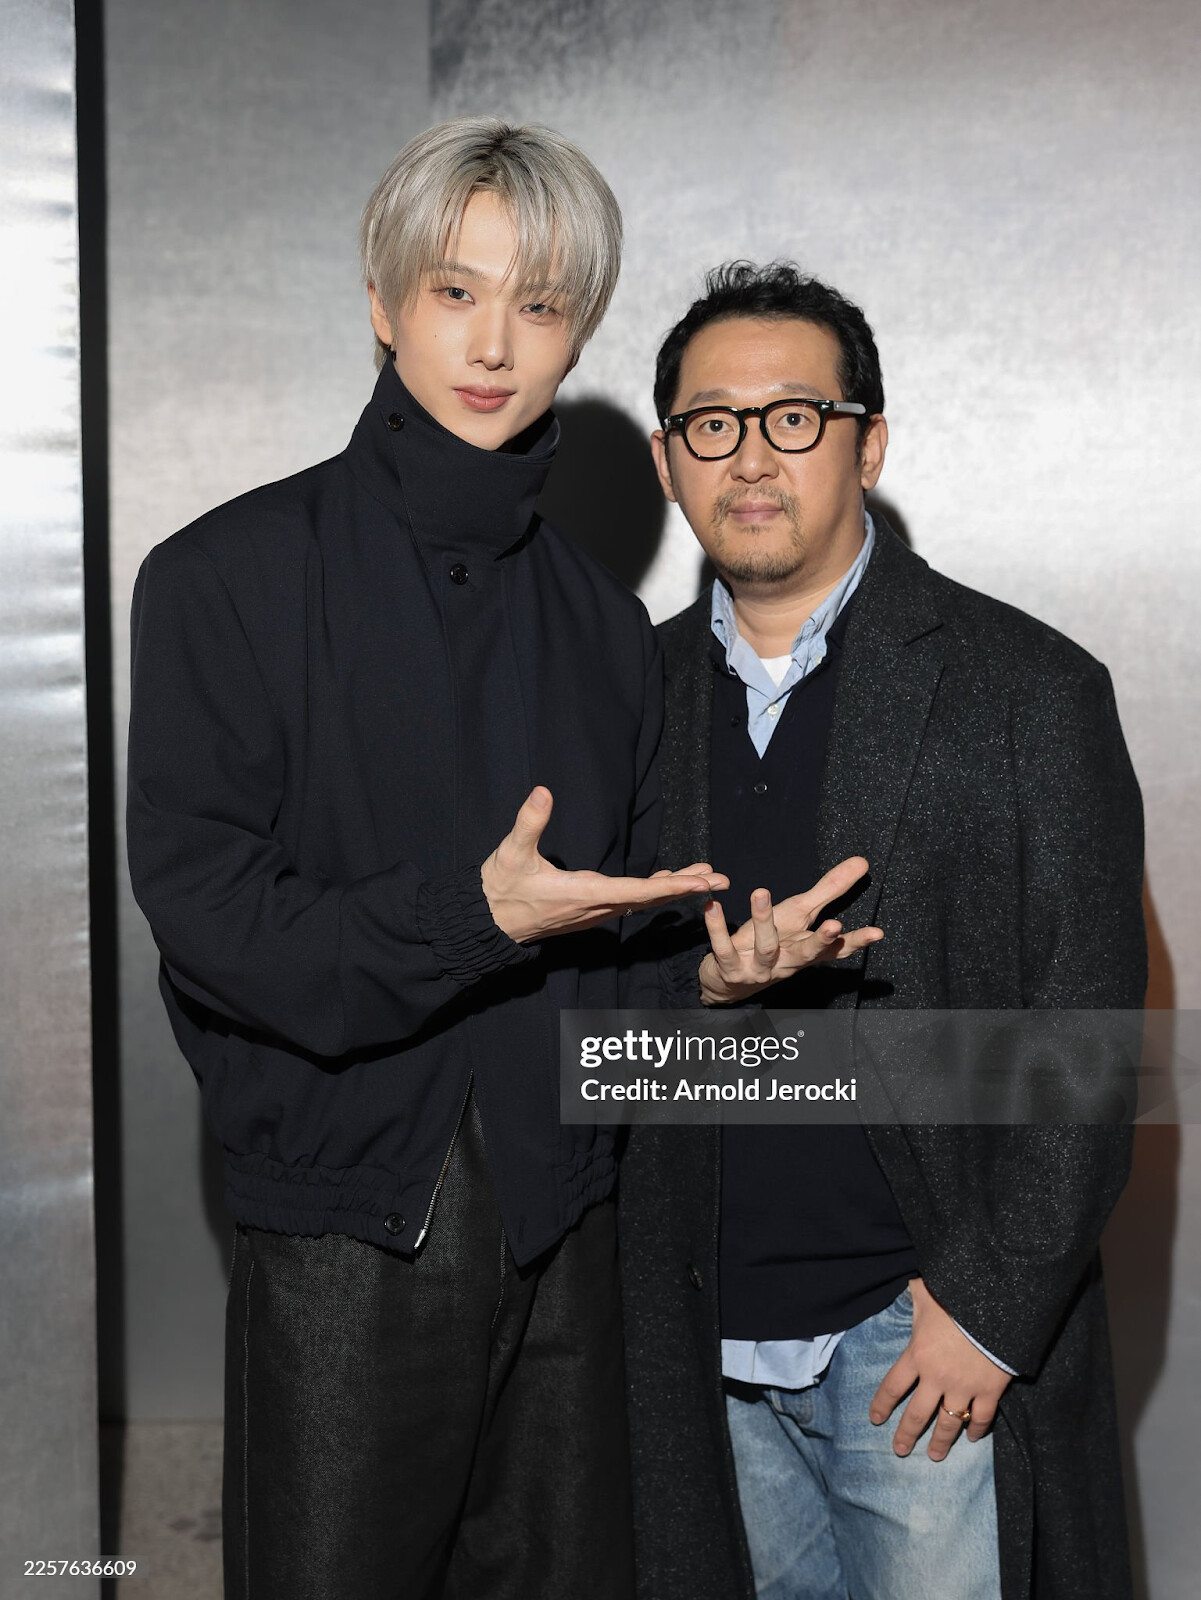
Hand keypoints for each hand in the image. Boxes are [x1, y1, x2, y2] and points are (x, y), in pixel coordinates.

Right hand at [481, 787, 727, 943]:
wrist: (487, 923)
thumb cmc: (500, 889)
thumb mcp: (510, 853)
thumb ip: (528, 823)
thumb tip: (543, 792)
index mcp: (584, 893)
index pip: (638, 892)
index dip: (672, 886)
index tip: (701, 882)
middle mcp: (596, 907)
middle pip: (651, 899)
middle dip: (687, 888)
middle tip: (722, 880)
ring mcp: (594, 912)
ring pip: (643, 902)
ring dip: (674, 888)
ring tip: (704, 877)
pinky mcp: (589, 911)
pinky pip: (631, 903)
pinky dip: (654, 892)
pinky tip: (666, 882)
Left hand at [697, 856, 881, 1005]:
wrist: (728, 983)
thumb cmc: (770, 944)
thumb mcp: (799, 915)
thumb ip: (829, 890)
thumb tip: (862, 862)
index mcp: (805, 951)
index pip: (836, 948)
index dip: (856, 941)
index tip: (877, 933)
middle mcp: (787, 963)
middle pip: (807, 953)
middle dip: (820, 941)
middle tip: (833, 925)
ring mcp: (759, 968)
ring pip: (766, 946)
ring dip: (764, 920)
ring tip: (761, 891)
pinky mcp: (730, 969)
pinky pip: (724, 947)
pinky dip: (717, 927)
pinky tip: (713, 907)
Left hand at [868, 1277, 1012, 1459]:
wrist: (997, 1304)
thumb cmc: (956, 1297)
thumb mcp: (927, 1292)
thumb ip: (915, 1295)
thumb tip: (907, 1285)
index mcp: (917, 1355)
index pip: (892, 1386)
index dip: (882, 1404)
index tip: (875, 1419)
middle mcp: (937, 1377)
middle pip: (917, 1414)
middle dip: (907, 1435)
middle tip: (900, 1450)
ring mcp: (964, 1387)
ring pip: (949, 1423)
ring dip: (941, 1441)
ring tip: (934, 1455)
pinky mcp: (990, 1391)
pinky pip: (982, 1418)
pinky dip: (977, 1429)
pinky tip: (972, 1437)